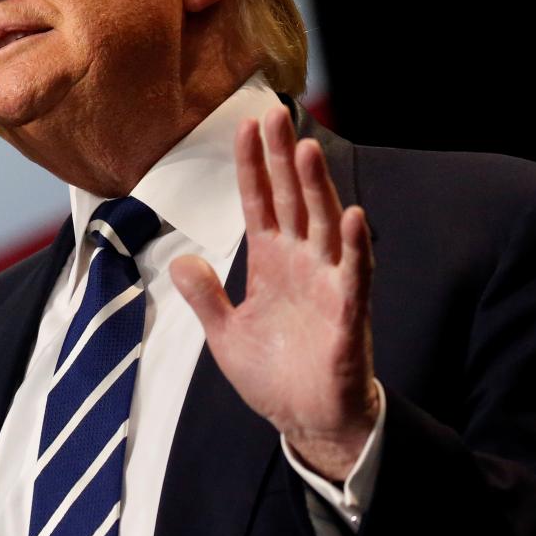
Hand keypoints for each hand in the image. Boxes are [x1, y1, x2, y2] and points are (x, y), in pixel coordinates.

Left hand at [171, 107, 377, 480]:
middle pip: (291, 199)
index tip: (245, 124)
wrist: (308, 422)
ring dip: (316, 188)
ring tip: (305, 148)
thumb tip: (180, 263)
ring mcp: (327, 283)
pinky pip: (355, 273)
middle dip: (281, 157)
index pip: (259, 202)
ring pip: (322, 224)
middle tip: (274, 113)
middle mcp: (302, 262)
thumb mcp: (225, 334)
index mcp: (271, 262)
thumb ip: (206, 297)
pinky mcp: (348, 313)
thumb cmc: (275, 376)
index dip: (252, 165)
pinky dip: (355, 245)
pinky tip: (352, 215)